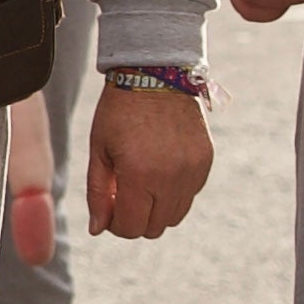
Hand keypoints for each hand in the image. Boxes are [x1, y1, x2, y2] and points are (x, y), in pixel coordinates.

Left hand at [85, 88, 213, 239]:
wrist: (156, 75)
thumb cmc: (119, 111)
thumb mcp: (100, 150)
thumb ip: (97, 193)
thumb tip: (98, 229)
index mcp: (140, 175)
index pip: (131, 226)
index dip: (115, 225)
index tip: (107, 209)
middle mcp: (171, 178)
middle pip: (154, 228)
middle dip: (134, 220)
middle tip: (120, 197)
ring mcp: (193, 171)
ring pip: (174, 217)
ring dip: (154, 211)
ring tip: (138, 186)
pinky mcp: (205, 163)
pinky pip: (189, 196)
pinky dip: (173, 195)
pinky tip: (157, 172)